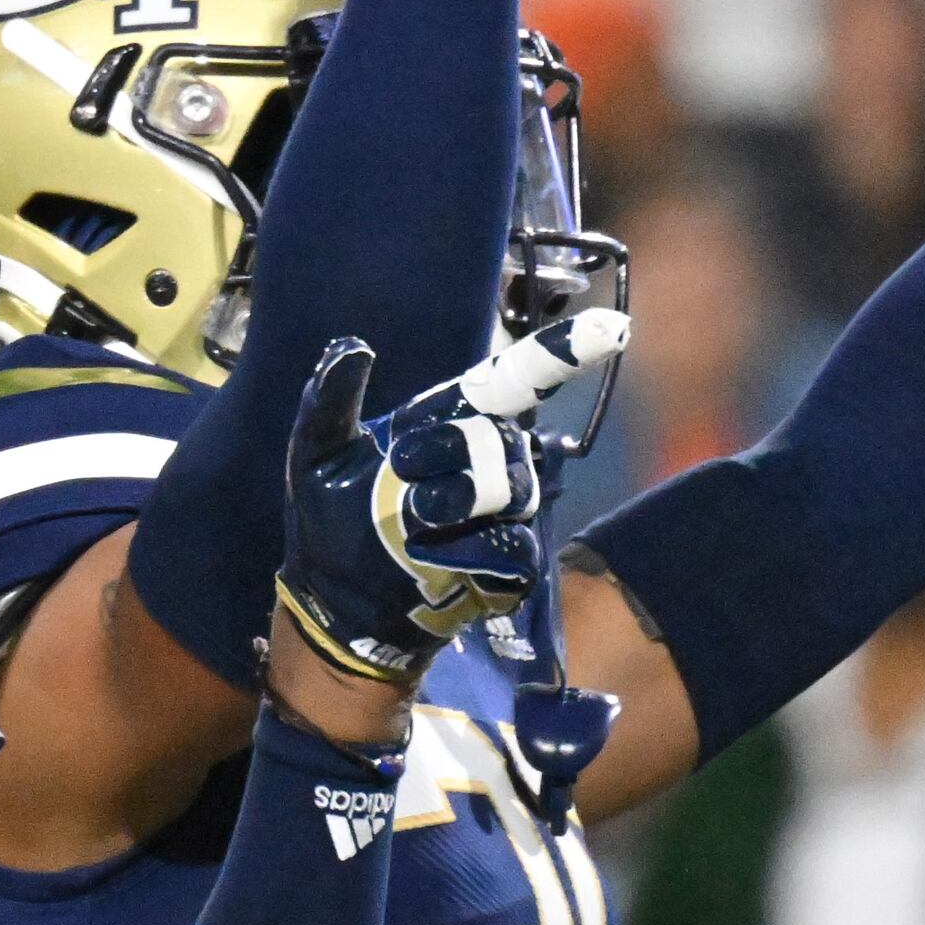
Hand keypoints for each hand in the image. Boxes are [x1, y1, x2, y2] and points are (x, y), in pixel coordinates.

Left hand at [274, 314, 630, 685]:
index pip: (513, 381)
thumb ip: (328, 400)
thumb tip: (352, 345)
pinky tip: (425, 557)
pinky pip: (513, 547)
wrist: (337, 596)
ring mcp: (506, 515)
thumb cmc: (330, 516)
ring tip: (407, 521)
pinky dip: (463, 551)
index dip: (561, 354)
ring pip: (512, 489)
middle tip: (399, 476)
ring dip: (451, 502)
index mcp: (448, 423)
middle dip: (447, 452)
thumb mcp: (313, 455)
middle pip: (502, 437)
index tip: (611, 327)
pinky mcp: (511, 567)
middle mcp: (489, 460)